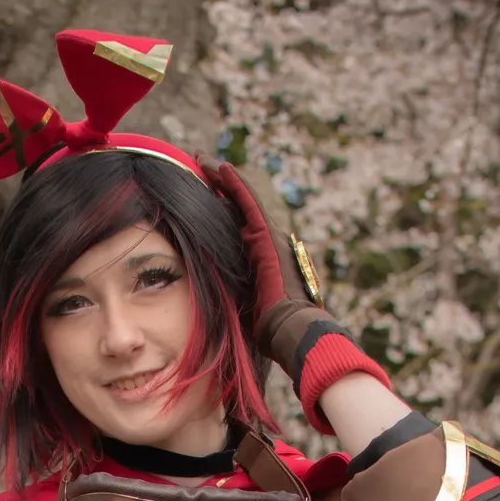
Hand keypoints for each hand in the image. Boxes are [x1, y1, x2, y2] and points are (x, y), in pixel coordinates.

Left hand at [200, 157, 390, 429]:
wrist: (294, 334)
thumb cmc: (276, 338)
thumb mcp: (250, 319)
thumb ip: (241, 309)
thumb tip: (229, 327)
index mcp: (263, 263)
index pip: (241, 230)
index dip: (226, 212)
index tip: (208, 199)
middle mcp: (269, 245)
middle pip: (243, 209)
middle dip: (225, 189)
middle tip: (205, 169)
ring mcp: (270, 239)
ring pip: (245, 201)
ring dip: (225, 180)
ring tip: (206, 163)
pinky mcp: (266, 238)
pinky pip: (247, 203)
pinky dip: (233, 185)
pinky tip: (218, 169)